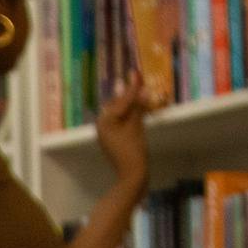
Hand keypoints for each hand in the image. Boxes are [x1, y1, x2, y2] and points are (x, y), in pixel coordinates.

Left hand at [95, 74, 148, 188]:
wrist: (132, 176)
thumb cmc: (133, 151)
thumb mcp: (136, 126)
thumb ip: (137, 107)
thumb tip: (143, 89)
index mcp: (104, 122)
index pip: (120, 100)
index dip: (131, 87)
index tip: (134, 72)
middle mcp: (103, 126)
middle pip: (118, 104)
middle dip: (130, 94)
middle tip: (140, 80)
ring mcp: (109, 133)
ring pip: (122, 112)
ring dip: (133, 103)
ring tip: (144, 93)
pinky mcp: (117, 139)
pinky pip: (125, 121)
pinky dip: (133, 114)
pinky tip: (143, 108)